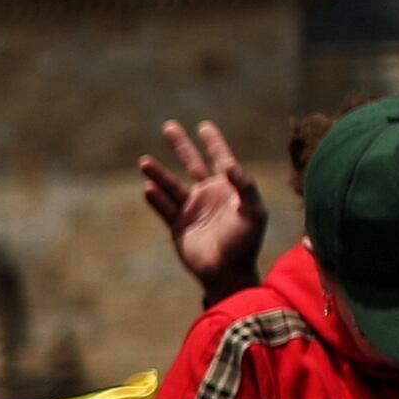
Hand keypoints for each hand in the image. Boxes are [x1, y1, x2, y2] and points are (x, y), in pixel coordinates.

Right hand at [136, 119, 268, 301]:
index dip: (214, 143)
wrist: (227, 273)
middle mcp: (208, 195)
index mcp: (228, 189)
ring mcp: (191, 210)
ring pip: (171, 186)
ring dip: (158, 173)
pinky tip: (148, 189)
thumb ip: (245, 187)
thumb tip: (229, 164)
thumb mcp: (254, 212)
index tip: (204, 127)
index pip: (220, 159)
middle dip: (181, 145)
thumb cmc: (246, 242)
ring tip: (144, 162)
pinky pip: (164, 208)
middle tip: (169, 126)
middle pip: (192, 164)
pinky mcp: (178, 226)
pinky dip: (155, 199)